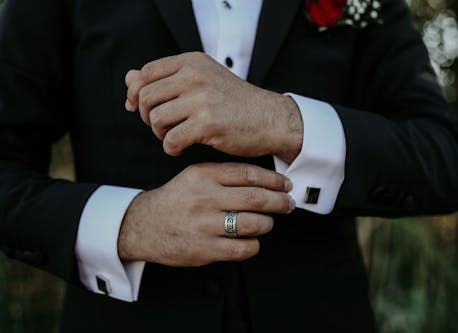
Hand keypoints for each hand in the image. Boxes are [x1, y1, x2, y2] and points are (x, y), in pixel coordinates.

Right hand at [118, 163, 294, 266]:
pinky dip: (254, 245)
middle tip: (288, 204)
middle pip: (256, 199)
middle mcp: (205, 198)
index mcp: (204, 176)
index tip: (286, 185)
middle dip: (280, 202)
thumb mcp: (194, 176)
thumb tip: (264, 180)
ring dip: (267, 224)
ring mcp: (204, 225)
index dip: (274, 180)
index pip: (249, 174)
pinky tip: (251, 241)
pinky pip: (243, 248)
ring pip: (254, 224)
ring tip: (267, 222)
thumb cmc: (175, 200)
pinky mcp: (204, 249)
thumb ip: (224, 175)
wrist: (142, 225)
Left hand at [125, 52, 302, 163]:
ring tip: (174, 136)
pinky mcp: (208, 124)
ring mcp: (202, 99)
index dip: (135, 93)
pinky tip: (180, 148)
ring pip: (155, 119)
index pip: (146, 73)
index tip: (136, 108)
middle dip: (146, 116)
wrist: (270, 119)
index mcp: (192, 63)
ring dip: (159, 133)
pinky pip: (171, 139)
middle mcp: (195, 76)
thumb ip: (165, 79)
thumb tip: (128, 78)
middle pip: (145, 97)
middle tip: (161, 126)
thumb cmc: (235, 103)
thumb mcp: (202, 81)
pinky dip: (171, 148)